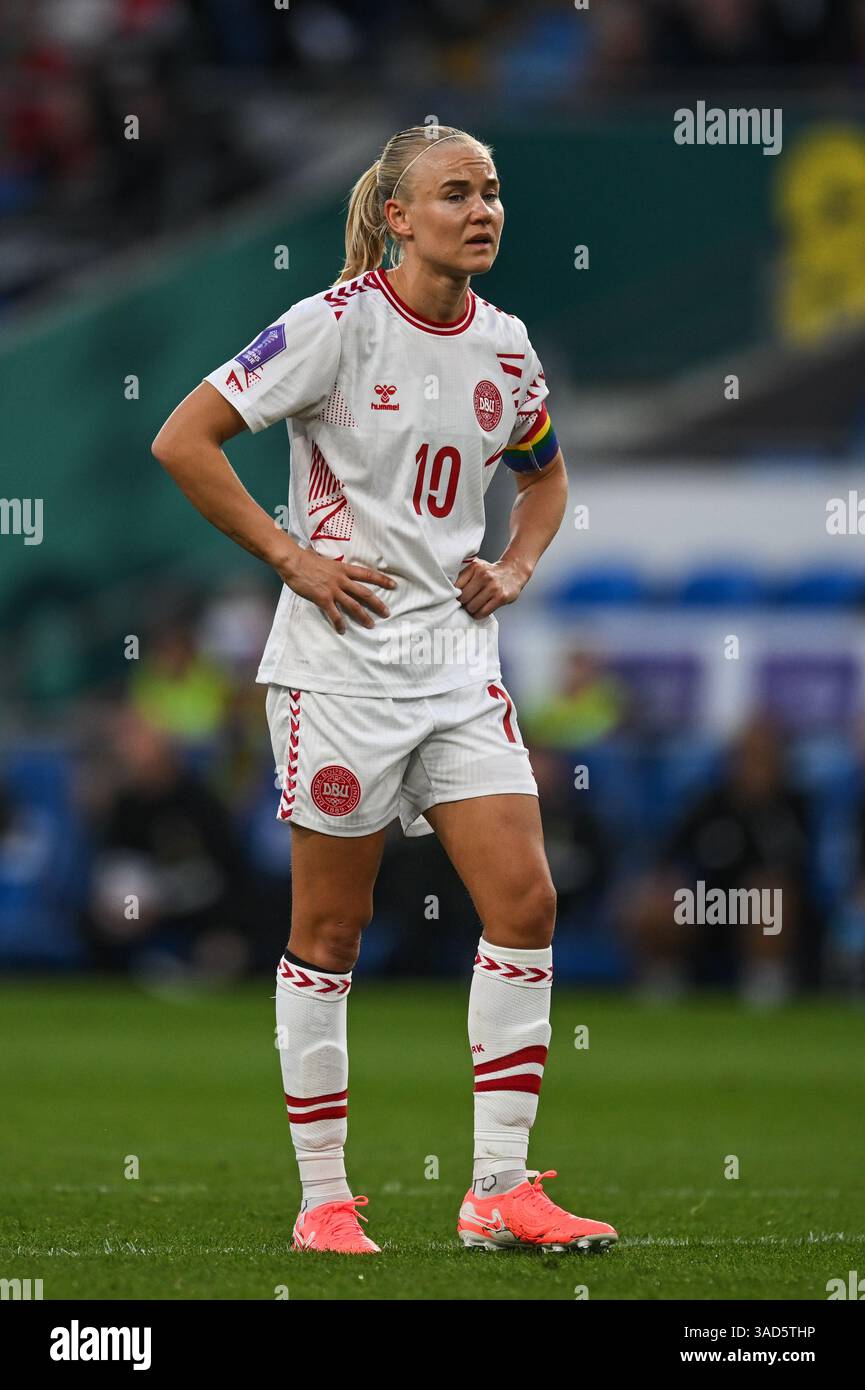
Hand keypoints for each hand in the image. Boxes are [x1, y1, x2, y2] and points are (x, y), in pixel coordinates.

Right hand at [278, 548, 395, 634]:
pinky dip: (339, 623)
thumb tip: (333, 566)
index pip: (367, 574)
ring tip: (371, 625)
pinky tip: (343, 630)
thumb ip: (333, 567)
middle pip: (365, 593)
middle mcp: (342, 580)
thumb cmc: (306, 559)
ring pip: (353, 605)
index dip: (381, 580)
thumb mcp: (325, 560)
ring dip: (363, 616)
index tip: (393, 585)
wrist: (293, 561)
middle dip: (377, 604)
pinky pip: (334, 614)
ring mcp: (333, 590)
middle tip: (387, 613)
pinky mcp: (323, 598)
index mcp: (344, 569)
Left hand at [454, 556, 527, 618]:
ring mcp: (493, 587)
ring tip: (474, 606)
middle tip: (466, 603)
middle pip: (463, 598)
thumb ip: (464, 576)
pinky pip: (483, 612)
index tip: (457, 597)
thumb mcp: (477, 568)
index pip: (456, 586)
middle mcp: (484, 575)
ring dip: (471, 610)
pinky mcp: (500, 597)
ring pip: (472, 607)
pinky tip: (480, 611)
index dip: (455, 594)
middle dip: (463, 603)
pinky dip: (478, 614)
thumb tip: (448, 592)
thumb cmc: (491, 573)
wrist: (513, 572)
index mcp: (475, 567)